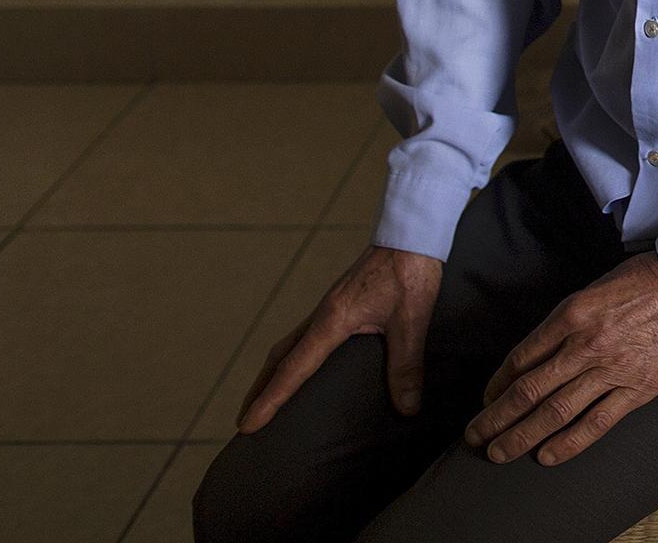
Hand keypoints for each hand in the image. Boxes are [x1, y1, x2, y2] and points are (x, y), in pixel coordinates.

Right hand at [238, 245, 442, 432]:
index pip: (293, 369)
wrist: (411, 232)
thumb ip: (406, 365)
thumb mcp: (411, 321)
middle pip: (279, 358)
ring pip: (290, 344)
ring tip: (267, 397)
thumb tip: (407, 408)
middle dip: (260, 389)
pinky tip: (308, 364)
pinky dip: (295, 354)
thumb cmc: (409, 272)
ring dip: (274, 372)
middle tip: (245, 419)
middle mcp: (322, 315)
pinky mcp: (341, 302)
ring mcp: (329, 306)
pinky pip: (307, 334)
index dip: (270, 399)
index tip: (247, 425)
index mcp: (332, 321)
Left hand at [464, 251, 657, 465]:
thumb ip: (562, 323)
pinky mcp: (637, 389)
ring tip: (499, 453)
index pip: (520, 358)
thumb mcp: (591, 290)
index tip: (486, 400)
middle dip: (496, 418)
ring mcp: (611, 370)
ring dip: (522, 436)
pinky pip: (596, 422)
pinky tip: (546, 456)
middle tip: (474, 437)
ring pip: (555, 412)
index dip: (497, 384)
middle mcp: (585, 345)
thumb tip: (534, 357)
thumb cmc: (641, 281)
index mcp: (571, 315)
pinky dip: (568, 442)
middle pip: (528, 391)